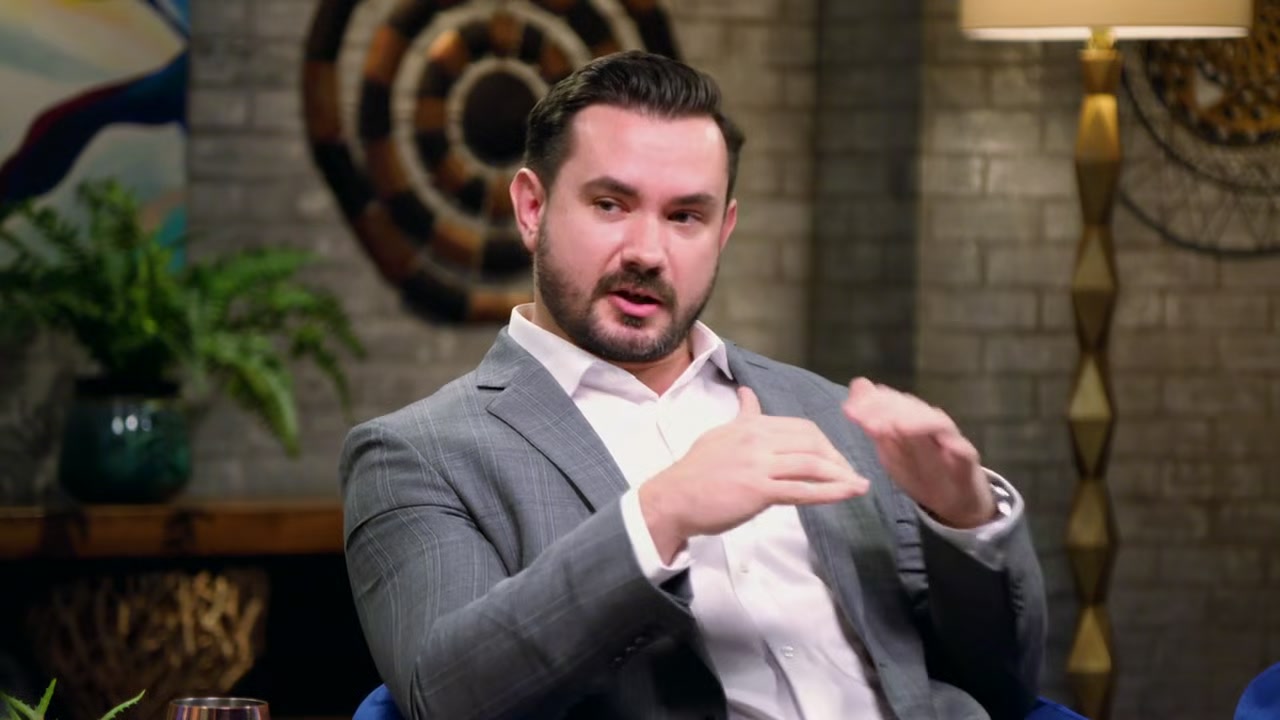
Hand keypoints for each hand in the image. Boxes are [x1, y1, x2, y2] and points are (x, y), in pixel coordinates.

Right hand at [640, 386, 868, 562]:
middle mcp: (757, 439)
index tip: (834, 459)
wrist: (672, 499)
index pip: (800, 427)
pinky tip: (848, 494)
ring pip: (811, 464)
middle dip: (836, 458)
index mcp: (751, 425)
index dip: (824, 443)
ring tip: (857, 485)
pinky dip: (831, 492)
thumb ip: (742, 416)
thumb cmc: (696, 472)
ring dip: (840, 475)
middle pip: (812, 442)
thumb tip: (748, 393)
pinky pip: (802, 490)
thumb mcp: (720, 435)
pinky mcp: (758, 490)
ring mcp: (758, 464)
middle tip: (849, 474)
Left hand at [842, 377, 993, 528]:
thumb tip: (856, 386)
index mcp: (910, 420)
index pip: (891, 403)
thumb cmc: (921, 471)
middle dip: (889, 411)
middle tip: (867, 421)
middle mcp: (930, 424)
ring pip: (937, 424)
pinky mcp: (968, 459)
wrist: (955, 499)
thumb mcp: (891, 451)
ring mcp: (951, 440)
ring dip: (918, 422)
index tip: (849, 409)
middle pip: (912, 409)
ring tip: (898, 425)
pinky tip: (945, 445)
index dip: (871, 403)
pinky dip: (954, 446)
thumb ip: (874, 423)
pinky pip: (963, 451)